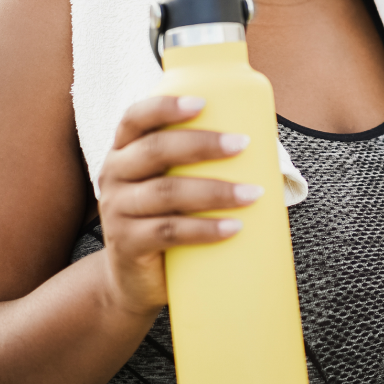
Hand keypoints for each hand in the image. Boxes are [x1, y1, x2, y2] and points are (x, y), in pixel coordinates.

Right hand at [97, 96, 262, 315]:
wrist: (136, 280)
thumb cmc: (168, 219)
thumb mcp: (175, 184)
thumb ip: (201, 163)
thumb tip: (269, 148)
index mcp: (125, 150)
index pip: (135, 118)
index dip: (164, 106)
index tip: (203, 103)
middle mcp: (114, 174)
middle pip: (155, 150)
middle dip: (202, 144)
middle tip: (242, 144)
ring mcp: (116, 210)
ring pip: (166, 193)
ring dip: (214, 190)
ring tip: (253, 193)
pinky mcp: (127, 244)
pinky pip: (168, 232)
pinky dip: (204, 229)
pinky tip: (233, 227)